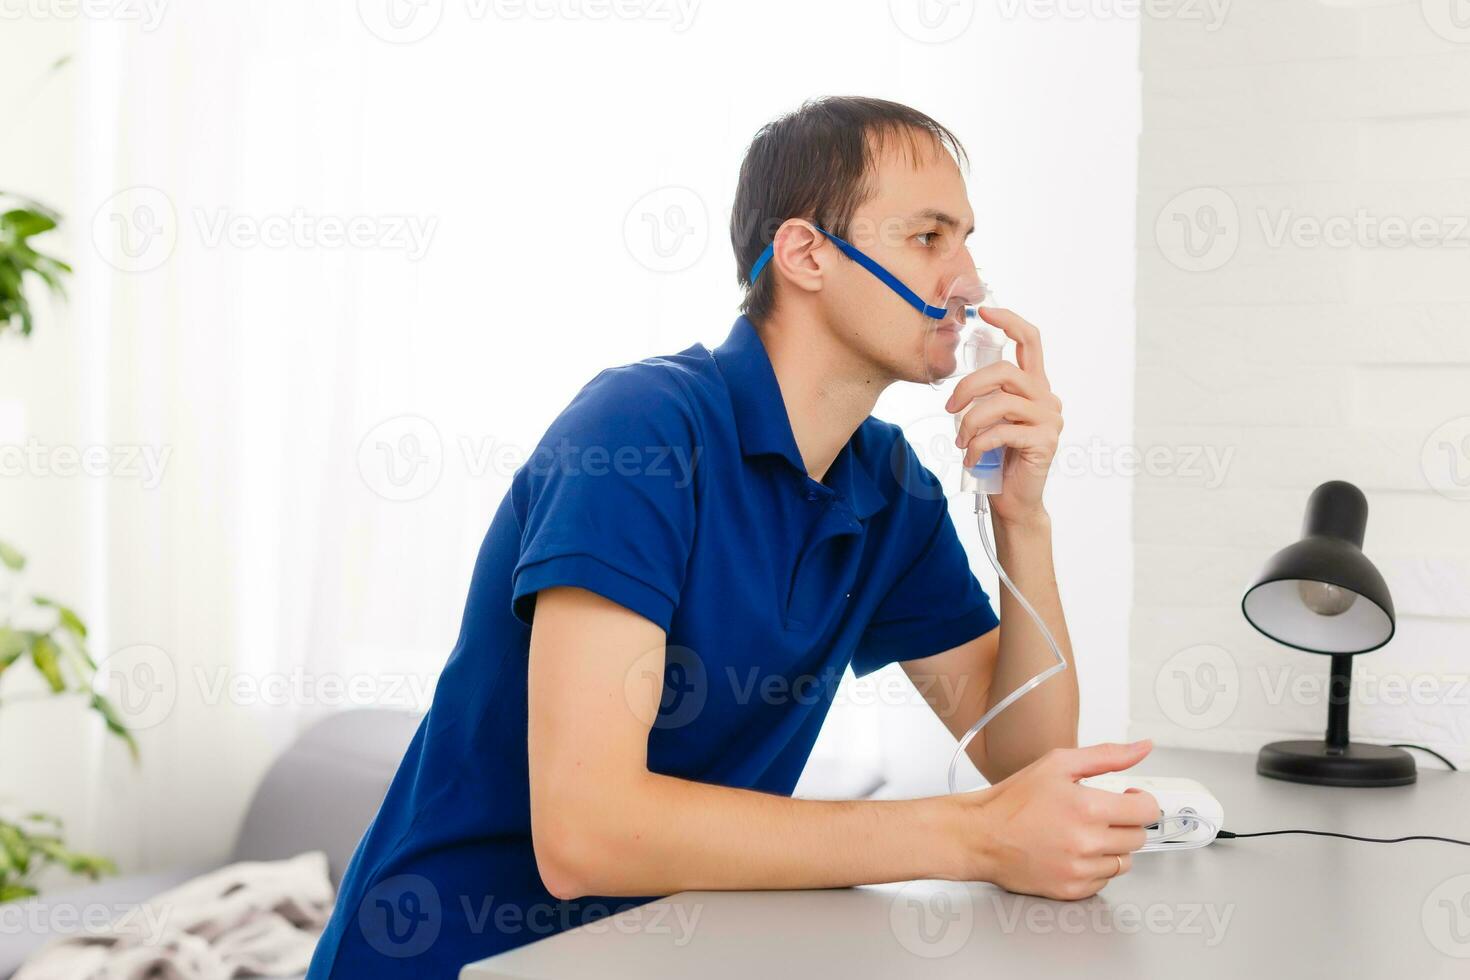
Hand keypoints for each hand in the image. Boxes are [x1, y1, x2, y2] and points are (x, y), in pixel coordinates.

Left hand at [944, 307, 1061, 525]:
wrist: (1013, 500)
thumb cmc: (997, 458)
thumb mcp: (988, 420)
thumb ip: (985, 397)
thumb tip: (959, 387)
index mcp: (1034, 386)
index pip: (1030, 341)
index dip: (1010, 322)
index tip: (984, 312)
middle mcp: (1047, 397)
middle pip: (1006, 371)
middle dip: (969, 386)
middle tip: (949, 408)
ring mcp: (1049, 419)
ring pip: (1001, 402)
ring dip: (970, 422)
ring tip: (960, 441)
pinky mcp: (1044, 441)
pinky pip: (1002, 432)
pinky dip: (978, 445)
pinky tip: (970, 457)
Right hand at [953, 740, 1158, 900]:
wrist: (980, 835)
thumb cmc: (1013, 801)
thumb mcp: (1058, 764)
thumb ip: (1107, 756)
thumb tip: (1142, 749)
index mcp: (1088, 807)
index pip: (1147, 811)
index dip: (1141, 801)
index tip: (1128, 798)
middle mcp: (1088, 842)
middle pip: (1138, 837)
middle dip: (1124, 822)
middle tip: (1099, 814)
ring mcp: (1080, 870)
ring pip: (1124, 861)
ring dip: (1111, 847)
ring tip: (1083, 833)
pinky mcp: (1071, 890)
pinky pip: (1103, 881)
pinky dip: (1094, 867)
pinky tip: (1072, 852)